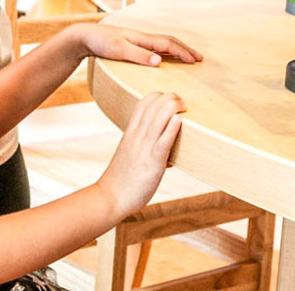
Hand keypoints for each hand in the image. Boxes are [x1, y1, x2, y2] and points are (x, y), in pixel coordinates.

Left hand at [72, 23, 202, 66]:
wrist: (85, 36)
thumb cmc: (101, 42)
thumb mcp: (119, 50)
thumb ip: (139, 55)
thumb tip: (160, 61)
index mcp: (142, 38)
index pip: (168, 44)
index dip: (183, 52)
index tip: (196, 60)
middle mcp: (142, 37)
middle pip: (169, 41)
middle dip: (185, 49)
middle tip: (199, 58)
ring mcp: (137, 40)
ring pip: (163, 43)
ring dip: (177, 49)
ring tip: (187, 56)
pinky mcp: (132, 44)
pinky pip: (155, 46)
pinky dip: (165, 51)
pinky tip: (165, 57)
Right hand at [98, 91, 185, 216]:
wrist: (110, 197)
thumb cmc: (121, 179)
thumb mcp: (129, 155)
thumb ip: (142, 147)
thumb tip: (163, 149)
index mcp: (130, 132)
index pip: (142, 103)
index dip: (157, 96)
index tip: (168, 99)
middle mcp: (136, 136)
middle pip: (152, 105)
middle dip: (169, 97)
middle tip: (182, 101)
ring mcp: (144, 147)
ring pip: (159, 117)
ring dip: (173, 106)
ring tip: (184, 106)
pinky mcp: (153, 162)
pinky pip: (163, 141)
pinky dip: (172, 128)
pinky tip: (179, 120)